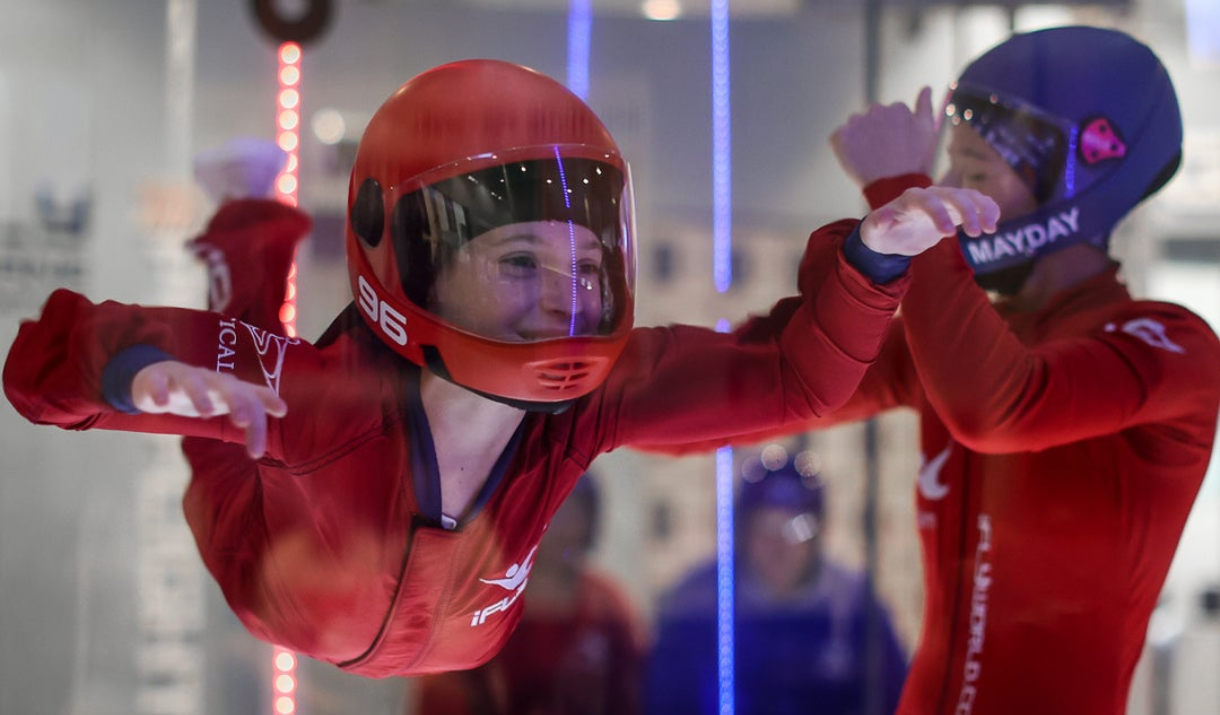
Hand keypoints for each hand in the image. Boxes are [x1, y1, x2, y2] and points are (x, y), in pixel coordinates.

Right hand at [131, 361, 287, 458]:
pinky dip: (160, 392)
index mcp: (228, 388)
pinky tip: (161, 405)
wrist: (158, 378)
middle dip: (237, 402)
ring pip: (194, 381)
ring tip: (206, 414)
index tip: (282, 412)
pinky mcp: (158, 377)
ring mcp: (184, 376)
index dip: (266, 402)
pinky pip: (158, 382)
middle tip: (243, 421)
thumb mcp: (228, 400)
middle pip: (227, 387)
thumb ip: (253, 406)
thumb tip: (283, 409)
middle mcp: (210, 379)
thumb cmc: (202, 393)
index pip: (251, 397)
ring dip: (201, 396)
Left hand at [829, 86, 940, 187]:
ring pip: (854, 126)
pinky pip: (838, 137)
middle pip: (870, 118)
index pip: (889, 116)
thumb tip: (926, 87)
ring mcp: (857, 122)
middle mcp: (876, 110)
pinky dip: (843, 147)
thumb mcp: (927, 131)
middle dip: (874, 132)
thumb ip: (925, 106)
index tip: (895, 148)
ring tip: (869, 158)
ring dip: (858, 138)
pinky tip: (856, 160)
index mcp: (896, 107)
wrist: (894, 186)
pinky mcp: (840, 136)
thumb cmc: (914, 161)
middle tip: (882, 154)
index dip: (891, 133)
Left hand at [860, 186, 999, 255]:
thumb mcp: (872, 232)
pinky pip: (975, 203)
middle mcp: (929, 196)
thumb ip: (876, 224)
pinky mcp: (954, 210)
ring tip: (990, 229)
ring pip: (968, 196)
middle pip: (953, 195)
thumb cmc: (880, 233)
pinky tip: (993, 223)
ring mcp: (944, 201)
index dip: (939, 213)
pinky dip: (987, 209)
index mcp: (909, 200)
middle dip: (967, 211)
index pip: (926, 200)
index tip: (949, 234)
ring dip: (982, 209)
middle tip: (976, 234)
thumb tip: (882, 219)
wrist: (892, 235)